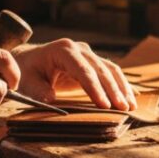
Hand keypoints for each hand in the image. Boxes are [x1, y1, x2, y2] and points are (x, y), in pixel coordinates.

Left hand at [12, 39, 136, 110]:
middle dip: (113, 90)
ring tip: (131, 106)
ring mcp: (88, 54)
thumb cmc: (26, 72)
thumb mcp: (27, 82)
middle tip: (123, 108)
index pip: (83, 70)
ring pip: (110, 69)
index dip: (95, 88)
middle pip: (101, 69)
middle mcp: (79, 49)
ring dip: (122, 88)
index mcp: (63, 50)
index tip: (104, 105)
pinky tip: (132, 96)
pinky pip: (110, 72)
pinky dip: (121, 84)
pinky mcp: (93, 62)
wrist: (27, 60)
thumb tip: (51, 101)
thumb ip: (38, 91)